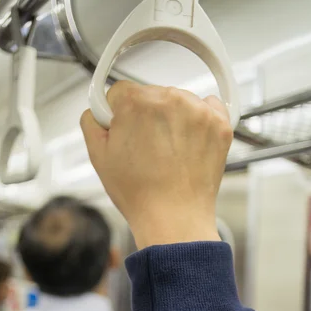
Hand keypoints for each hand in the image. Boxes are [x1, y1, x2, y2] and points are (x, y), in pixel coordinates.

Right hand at [80, 82, 232, 248]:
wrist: (175, 218)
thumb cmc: (141, 194)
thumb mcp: (98, 156)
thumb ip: (91, 120)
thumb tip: (99, 110)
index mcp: (136, 102)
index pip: (121, 92)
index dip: (118, 115)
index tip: (125, 132)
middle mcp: (169, 99)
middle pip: (151, 95)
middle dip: (146, 118)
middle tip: (146, 150)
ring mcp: (199, 110)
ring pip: (178, 102)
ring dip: (173, 119)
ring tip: (168, 154)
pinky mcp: (220, 124)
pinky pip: (208, 107)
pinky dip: (199, 122)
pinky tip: (189, 144)